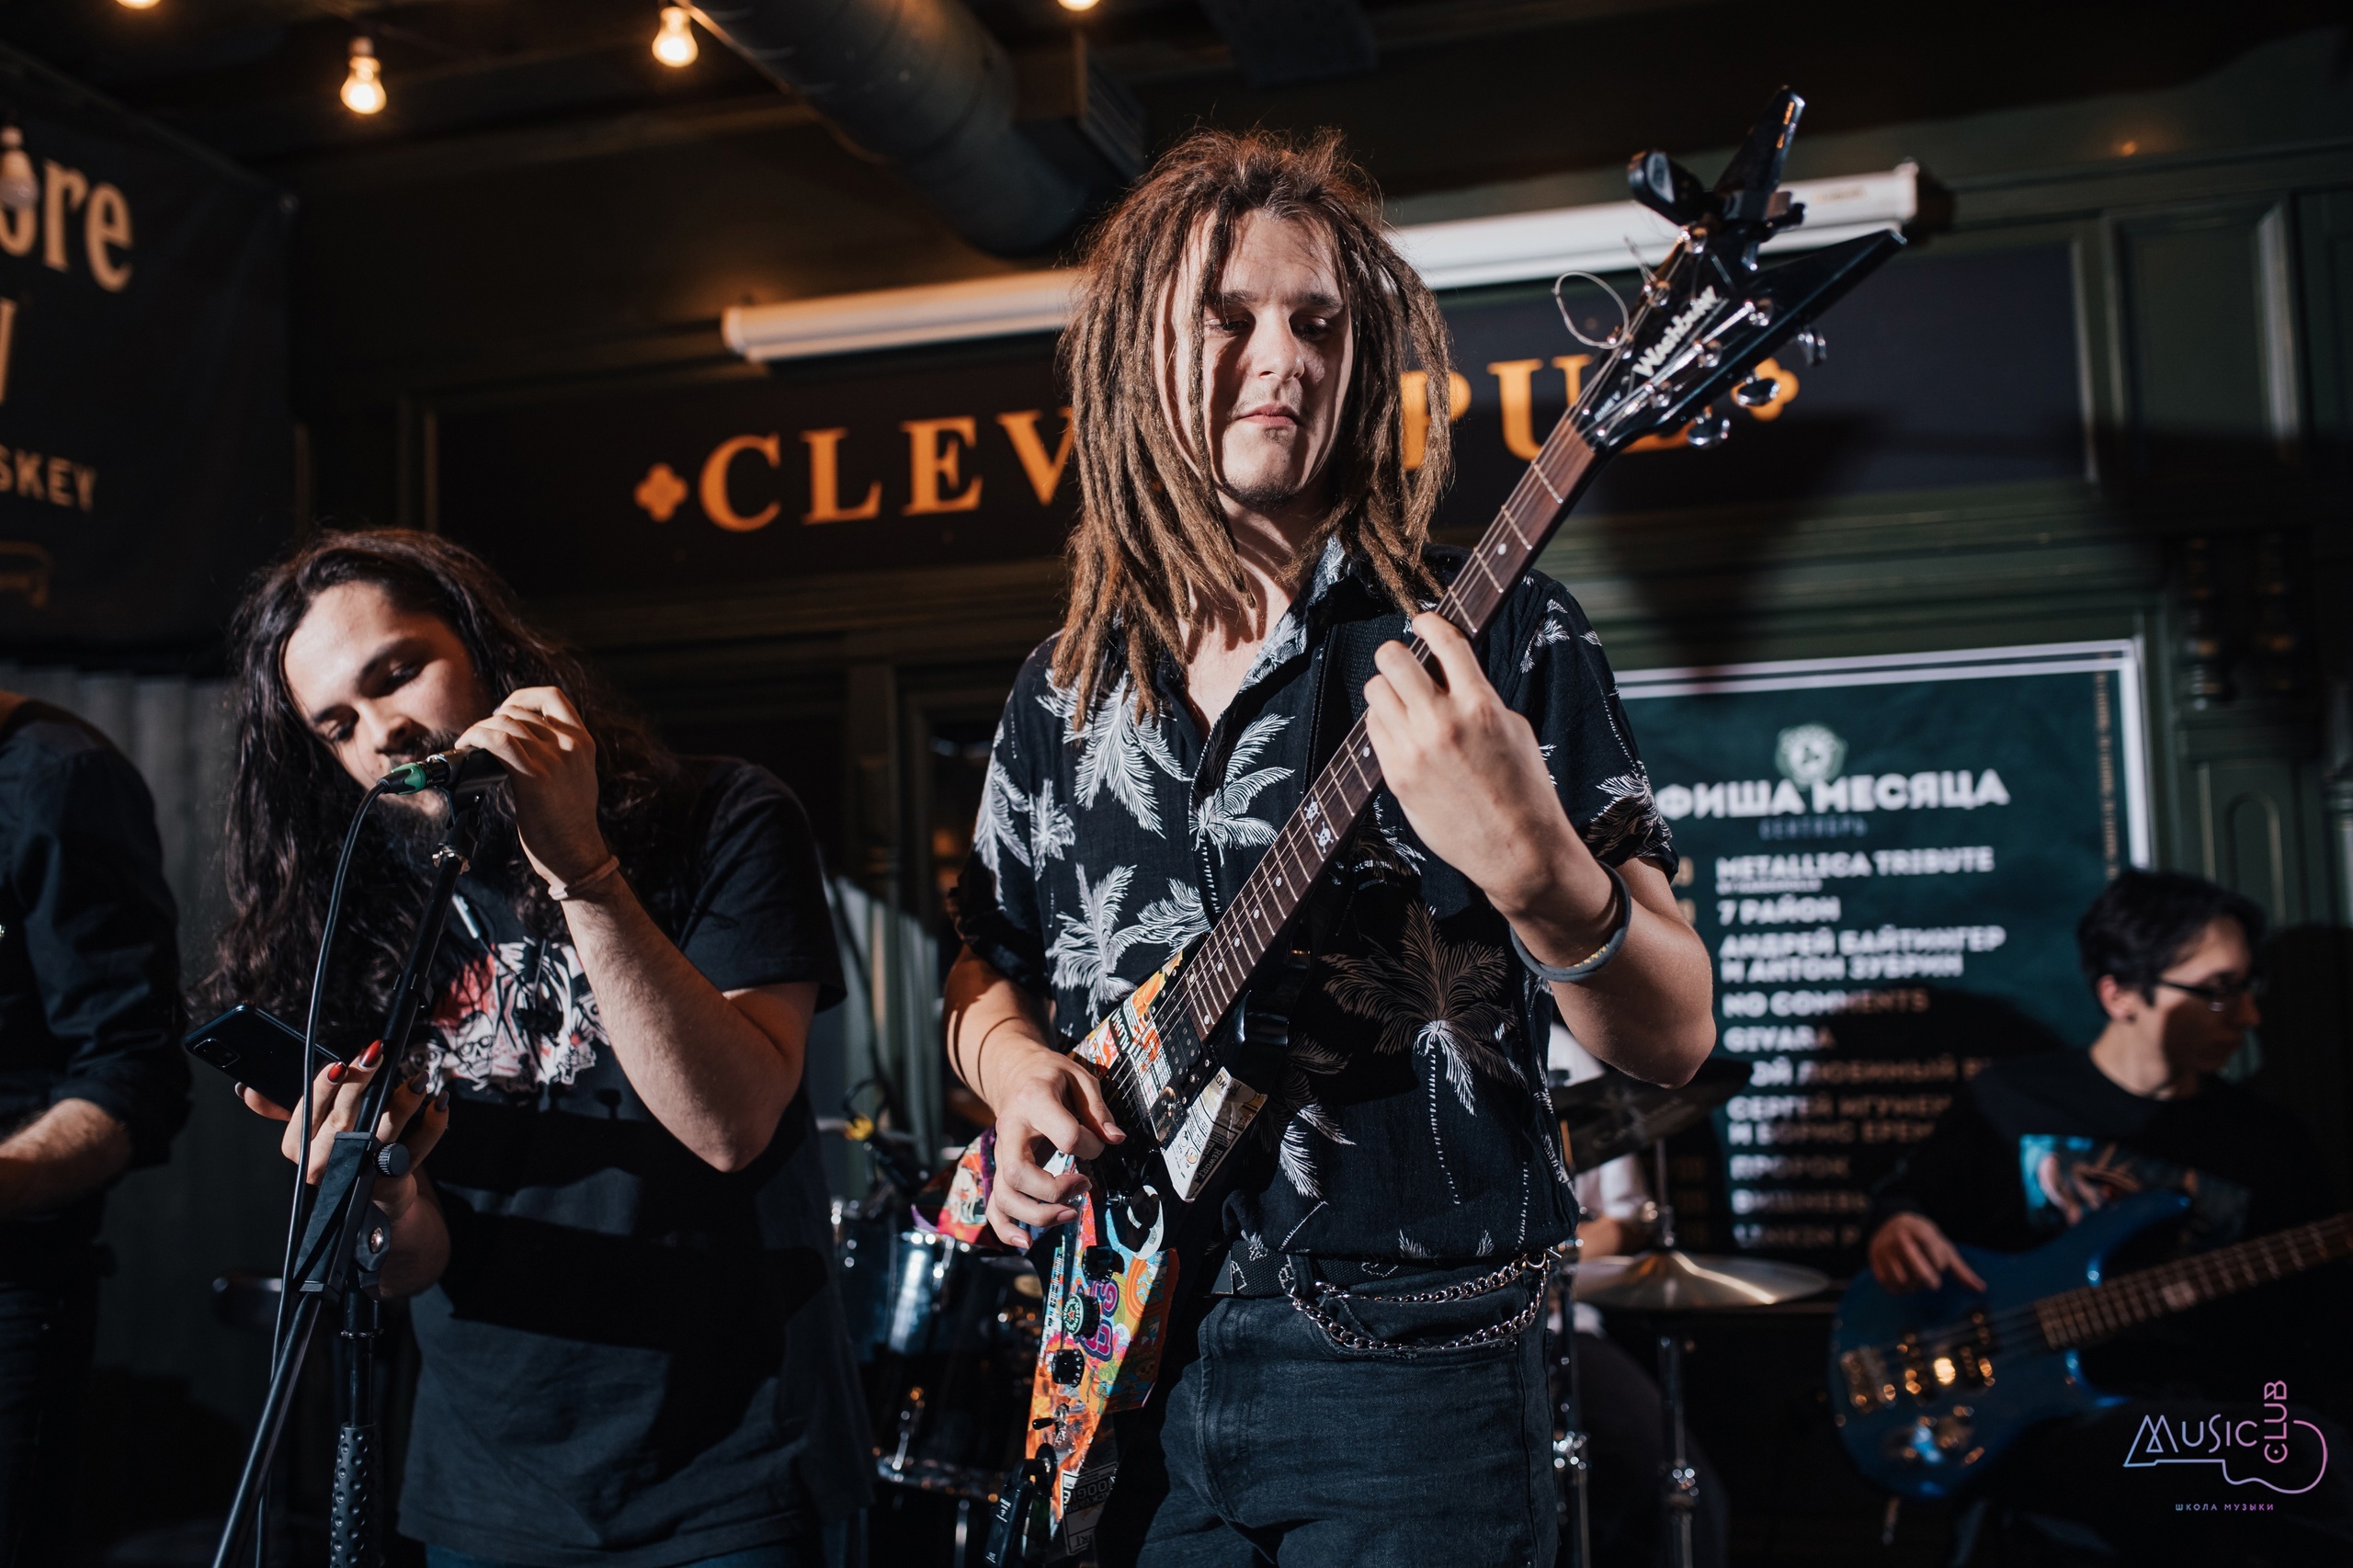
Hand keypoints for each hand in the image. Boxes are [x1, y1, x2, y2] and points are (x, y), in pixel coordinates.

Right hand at [239, 1043, 450, 1219]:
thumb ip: (282, 1108)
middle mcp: (326, 1164)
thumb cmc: (338, 1151)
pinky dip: (432, 1125)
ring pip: (382, 1133)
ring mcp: (360, 1173)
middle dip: (361, 1085)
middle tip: (376, 1055)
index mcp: (299, 1147)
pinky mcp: (394, 1180)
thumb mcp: (307, 1129)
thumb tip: (246, 1089)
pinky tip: (438, 1103)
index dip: (324, 1087)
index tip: (339, 1064)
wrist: (371, 1199)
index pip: (308, 1111)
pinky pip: (418, 1150)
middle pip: (344, 1120)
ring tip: (417, 1078)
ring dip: (402, 1103)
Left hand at [456, 686, 607, 886]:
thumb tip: (529, 741)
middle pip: (521, 711)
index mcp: (583, 743)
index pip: (552, 697)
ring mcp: (555, 760)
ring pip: (506, 723)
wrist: (576, 855)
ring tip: (470, 745)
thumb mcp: (578, 777)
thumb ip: (562, 754)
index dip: (521, 698)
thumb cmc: (570, 823)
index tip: (505, 712)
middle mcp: (571, 746)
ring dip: (480, 730)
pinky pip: (499, 742)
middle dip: (493, 720)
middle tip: (480, 739)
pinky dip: (476, 737)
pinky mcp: (535, 777)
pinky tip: (466, 746)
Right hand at [984, 1050, 1124, 1247]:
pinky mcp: (1001, 1170)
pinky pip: (994, 1205)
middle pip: (1019, 1173)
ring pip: (1005, 1195)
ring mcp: (1001, 1153)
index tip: (1099, 1142)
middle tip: (1084, 1186)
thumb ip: (1098, 1110)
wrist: (1015, 1074)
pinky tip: (1026, 1242)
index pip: (1064, 1136)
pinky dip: (1006, 1229)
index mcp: (1034, 1102)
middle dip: (1054, 1192)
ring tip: (1070, 1215)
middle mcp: (1010, 1130)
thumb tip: (1116, 1139)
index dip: (1090, 1146)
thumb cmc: (1053, 1077)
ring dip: (1037, 1215)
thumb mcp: (1080, 1078)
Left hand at [1363, 613, 1612, 943]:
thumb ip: (1476, 696)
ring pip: (1375, 691)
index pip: (1445, 642)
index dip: (1429, 623)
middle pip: (1393, 659)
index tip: (1423, 621)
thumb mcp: (1513, 728)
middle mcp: (1442, 722)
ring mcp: (1414, 750)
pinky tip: (1401, 731)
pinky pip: (1373, 730)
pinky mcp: (1396, 775)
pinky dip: (1384, 723)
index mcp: (1480, 704)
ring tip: (1404, 700)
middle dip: (1399, 654)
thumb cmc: (1522, 787)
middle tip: (1407, 662)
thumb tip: (1444, 673)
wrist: (1517, 848)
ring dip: (1387, 688)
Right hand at [1867, 1212, 1986, 1294]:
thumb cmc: (1925, 1239)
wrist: (1893, 1221)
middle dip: (1928, 1282)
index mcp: (1922, 1233)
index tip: (1937, 1262)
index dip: (1939, 1266)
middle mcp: (1901, 1239)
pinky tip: (1902, 1281)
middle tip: (1932, 1283)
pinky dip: (1897, 1288)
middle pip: (1919, 1274)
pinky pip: (1887, 1284)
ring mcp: (1885, 1249)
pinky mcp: (1874, 1258)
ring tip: (1915, 1279)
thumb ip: (1961, 1270)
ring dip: (1911, 1286)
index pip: (1937, 1262)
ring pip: (1903, 1282)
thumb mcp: (1944, 1248)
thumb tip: (1981, 1289)